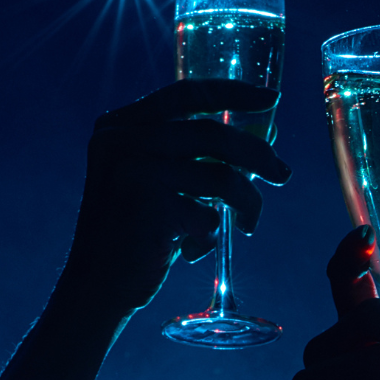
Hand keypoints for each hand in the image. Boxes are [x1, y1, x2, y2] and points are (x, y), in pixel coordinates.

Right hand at [58, 79, 287, 312]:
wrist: (96, 286)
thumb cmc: (137, 235)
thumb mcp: (160, 182)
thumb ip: (197, 155)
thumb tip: (267, 133)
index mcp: (119, 126)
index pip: (187, 93)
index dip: (235, 94)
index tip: (273, 99)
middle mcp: (121, 140)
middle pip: (213, 133)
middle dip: (258, 154)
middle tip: (282, 175)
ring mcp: (132, 170)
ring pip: (220, 175)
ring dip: (247, 202)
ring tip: (249, 223)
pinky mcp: (148, 206)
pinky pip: (209, 215)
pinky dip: (212, 235)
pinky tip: (195, 248)